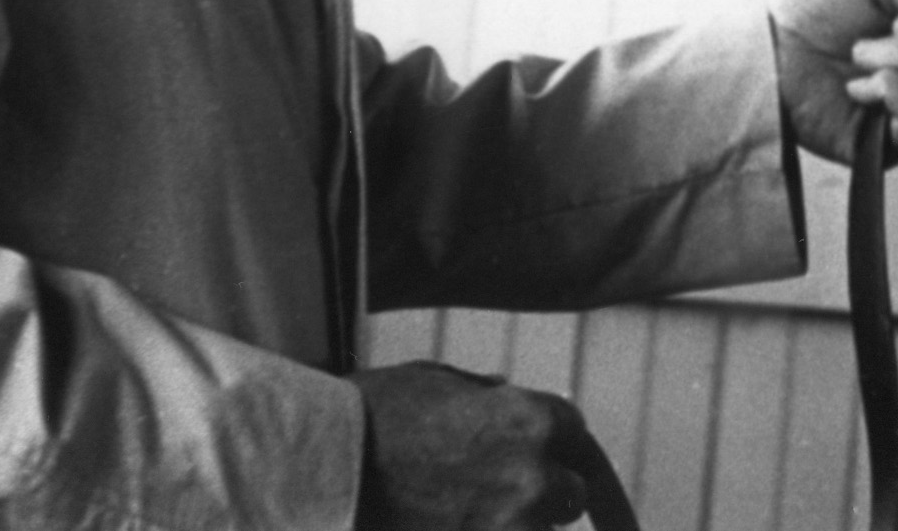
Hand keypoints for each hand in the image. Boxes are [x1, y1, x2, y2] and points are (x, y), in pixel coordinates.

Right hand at [354, 362, 594, 529]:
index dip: (555, 441)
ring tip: (472, 513)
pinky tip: (458, 526)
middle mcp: (532, 476)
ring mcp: (507, 527)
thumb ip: (486, 393)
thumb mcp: (438, 380)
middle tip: (503, 490)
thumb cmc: (374, 415)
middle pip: (571, 494)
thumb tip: (508, 393)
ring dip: (519, 526)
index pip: (575, 431)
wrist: (322, 469)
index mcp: (530, 419)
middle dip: (547, 492)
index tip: (542, 451)